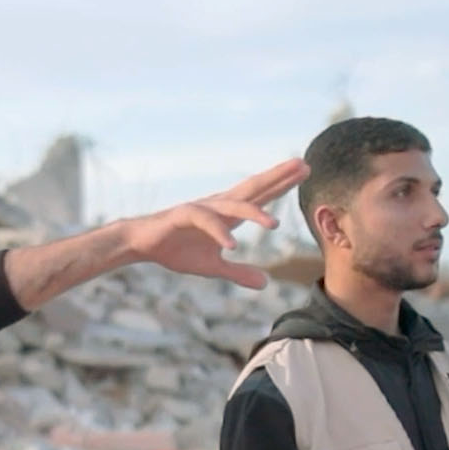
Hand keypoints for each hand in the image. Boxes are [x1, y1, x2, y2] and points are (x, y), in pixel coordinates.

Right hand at [116, 159, 307, 288]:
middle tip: (303, 165)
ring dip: (254, 213)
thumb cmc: (177, 250)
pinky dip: (219, 234)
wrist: (143, 244)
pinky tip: (232, 246)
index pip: (260, 196)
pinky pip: (206, 223)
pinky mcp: (184, 216)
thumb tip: (265, 283)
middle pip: (254, 189)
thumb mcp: (213, 268)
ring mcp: (203, 208)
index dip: (282, 185)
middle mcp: (219, 206)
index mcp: (228, 215)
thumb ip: (239, 273)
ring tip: (275, 224)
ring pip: (233, 206)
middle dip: (278, 178)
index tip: (304, 172)